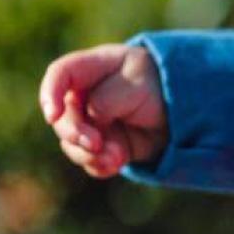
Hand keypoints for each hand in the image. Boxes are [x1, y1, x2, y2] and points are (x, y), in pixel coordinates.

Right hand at [40, 44, 167, 177]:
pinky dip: (101, 165)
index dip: (50, 93)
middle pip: (62, 117)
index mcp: (91, 68)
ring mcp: (91, 122)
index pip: (59, 74)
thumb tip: (91, 119)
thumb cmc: (157, 84)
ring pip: (72, 144)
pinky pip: (90, 160)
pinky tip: (117, 164)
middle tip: (96, 144)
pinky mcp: (102, 146)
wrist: (184, 107)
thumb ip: (107, 99)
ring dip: (90, 155)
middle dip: (75, 134)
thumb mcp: (136, 83)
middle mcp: (83, 96)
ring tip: (117, 158)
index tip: (53, 115)